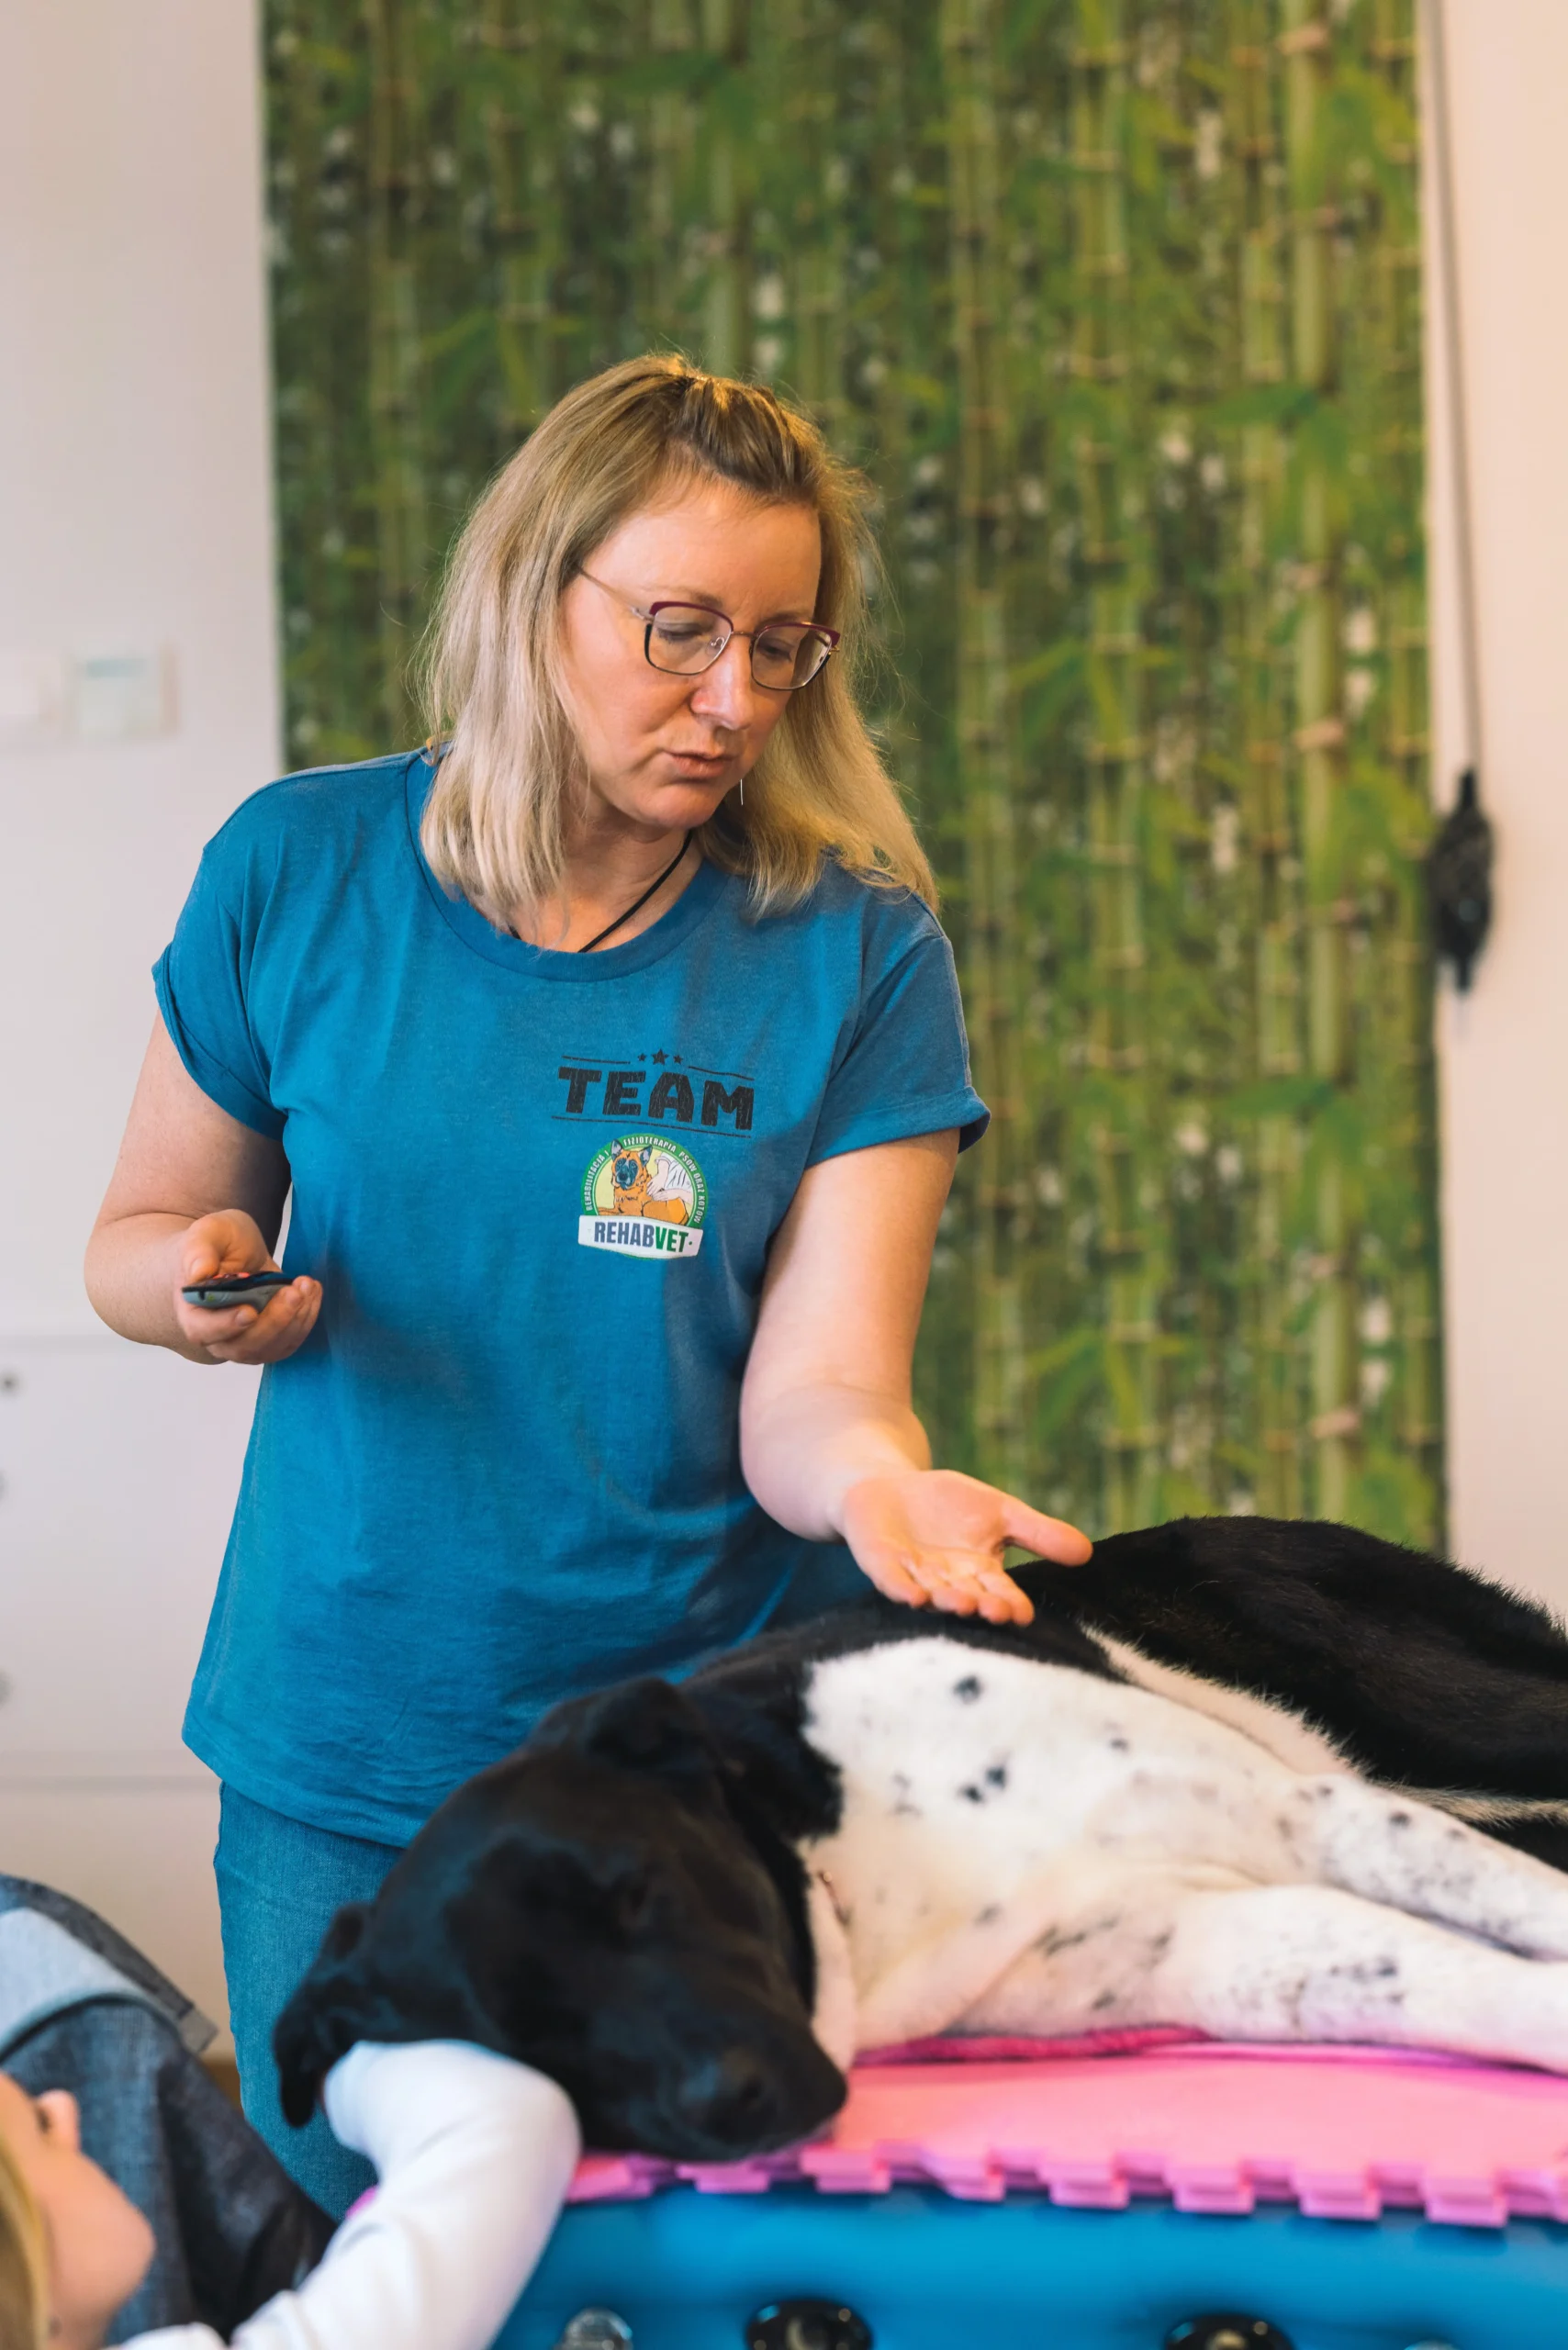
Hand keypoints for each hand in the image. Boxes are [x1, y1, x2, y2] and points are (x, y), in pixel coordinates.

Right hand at [174, 1211, 321, 1364]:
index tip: (250, 1311)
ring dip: (296, 1319)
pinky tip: (311, 1291)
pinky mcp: (270, 1340)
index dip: (226, 1325)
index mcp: (192, 1313)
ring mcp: (245, 1342)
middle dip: (274, 1321)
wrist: (230, 1252)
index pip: (203, 1331)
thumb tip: (199, 1272)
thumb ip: (199, 1250)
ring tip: (307, 1285)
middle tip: (294, 1291)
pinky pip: (290, 1341)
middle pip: (244, 1346)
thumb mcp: (207, 1233)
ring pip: (272, 1347)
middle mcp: (217, 1336)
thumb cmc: (215, 1244)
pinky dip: (306, 1318)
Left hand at [838, 1469, 1090, 1625]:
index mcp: (979, 1573)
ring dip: (948, 1601)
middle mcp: (948, 1581)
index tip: (1023, 1614)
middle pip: (969, 1597)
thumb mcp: (1001, 1512)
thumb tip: (1087, 1552)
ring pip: (934, 1592)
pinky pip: (892, 1580)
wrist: (889, 1487)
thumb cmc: (948, 1505)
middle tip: (997, 1613)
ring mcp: (913, 1574)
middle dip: (982, 1606)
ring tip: (965, 1605)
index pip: (1000, 1592)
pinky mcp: (882, 1562)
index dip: (1010, 1603)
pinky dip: (903, 1589)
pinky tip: (914, 1596)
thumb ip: (1039, 1533)